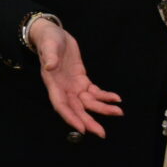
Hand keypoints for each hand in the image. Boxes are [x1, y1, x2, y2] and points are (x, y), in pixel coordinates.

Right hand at [29, 19, 123, 138]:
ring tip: (118, 112)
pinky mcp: (82, 80)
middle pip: (76, 109)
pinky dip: (105, 97)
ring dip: (102, 109)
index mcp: (53, 83)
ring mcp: (73, 86)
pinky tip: (115, 98)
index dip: (70, 117)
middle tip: (102, 133)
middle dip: (88, 121)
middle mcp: (63, 88)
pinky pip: (94, 92)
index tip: (82, 129)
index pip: (60, 104)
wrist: (54, 33)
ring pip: (88, 103)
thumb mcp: (48, 45)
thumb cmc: (48, 39)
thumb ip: (50, 56)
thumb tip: (50, 66)